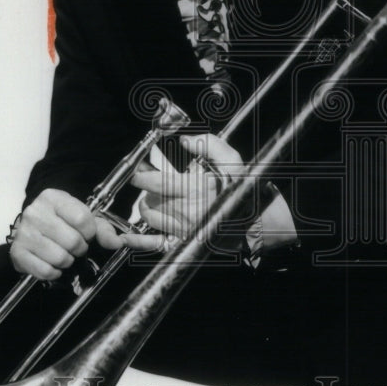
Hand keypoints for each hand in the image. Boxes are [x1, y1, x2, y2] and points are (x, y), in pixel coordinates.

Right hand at [9, 188, 122, 281]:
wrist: (33, 229)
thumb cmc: (61, 222)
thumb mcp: (83, 218)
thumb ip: (103, 229)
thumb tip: (117, 243)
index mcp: (52, 198)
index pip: (82, 219)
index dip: (90, 232)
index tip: (86, 234)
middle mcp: (35, 212)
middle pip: (72, 241)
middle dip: (80, 248)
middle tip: (75, 246)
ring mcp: (23, 233)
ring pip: (60, 258)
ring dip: (67, 261)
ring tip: (63, 253)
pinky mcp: (17, 253)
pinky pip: (45, 271)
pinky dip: (54, 272)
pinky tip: (52, 263)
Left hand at [122, 133, 241, 251]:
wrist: (259, 224)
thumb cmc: (244, 191)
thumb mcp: (234, 161)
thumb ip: (210, 145)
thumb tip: (185, 141)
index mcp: (196, 189)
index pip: (156, 182)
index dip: (140, 175)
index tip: (135, 170)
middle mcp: (187, 211)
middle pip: (150, 198)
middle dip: (145, 189)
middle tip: (148, 181)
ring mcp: (184, 230)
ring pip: (150, 217)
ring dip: (146, 206)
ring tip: (151, 199)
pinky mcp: (184, 244)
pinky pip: (154, 244)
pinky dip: (138, 241)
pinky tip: (126, 237)